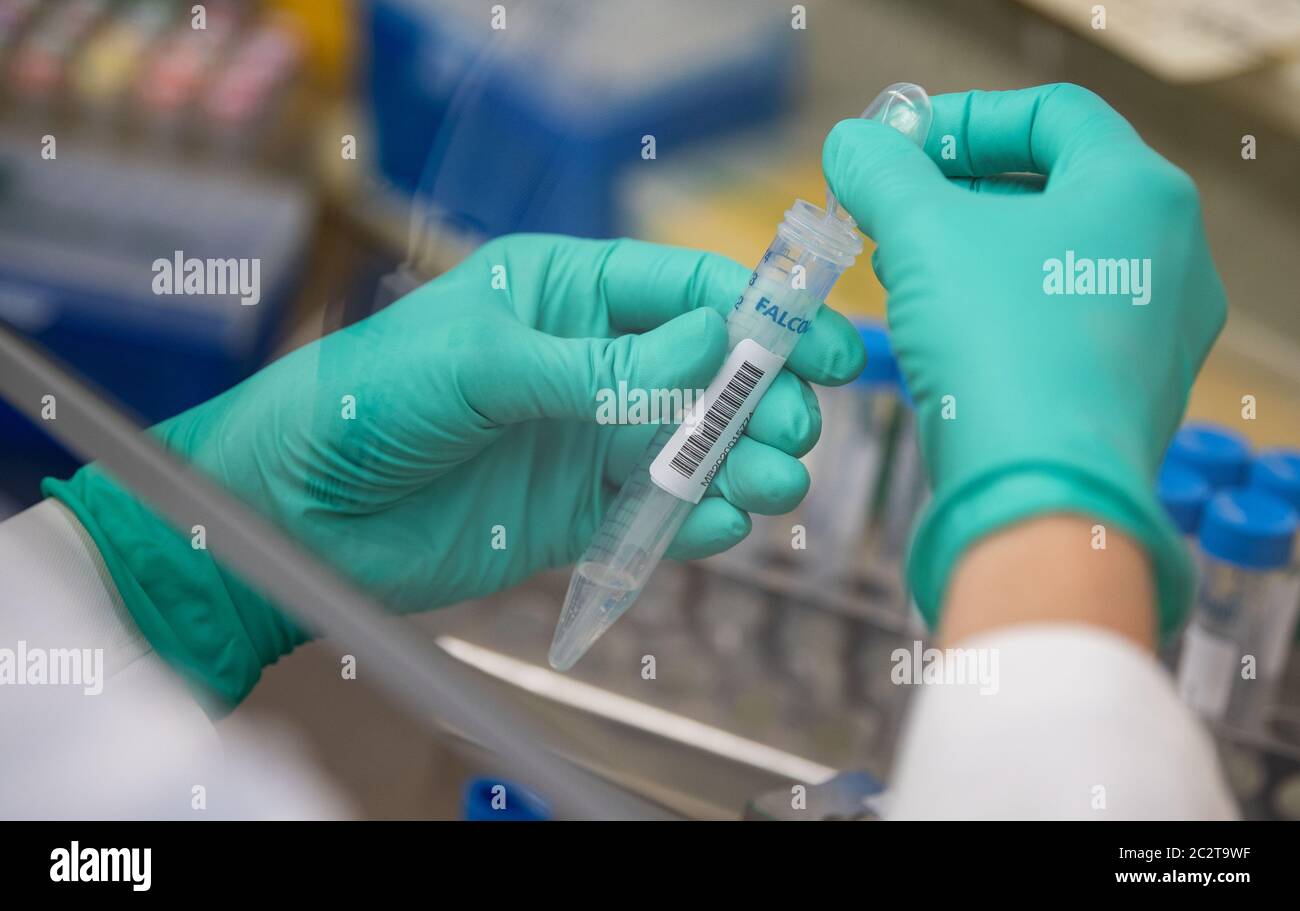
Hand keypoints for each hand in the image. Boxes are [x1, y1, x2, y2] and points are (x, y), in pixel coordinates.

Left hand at [46, 234, 866, 703]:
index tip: (819, 344)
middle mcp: (584, 364)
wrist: (290, 513)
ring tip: (774, 484)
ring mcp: (580, 440)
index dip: (757, 312)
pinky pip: (647, 517)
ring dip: (737, 463)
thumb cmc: (365, 401)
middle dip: (757, 398)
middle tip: (792, 429)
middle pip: (702, 374)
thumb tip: (710, 341)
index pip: (681, 289)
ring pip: (686, 448)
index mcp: (562, 294)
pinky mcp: (569, 516)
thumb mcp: (480, 363)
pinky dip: (689, 522)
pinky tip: (717, 524)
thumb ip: (597, 365)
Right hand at [822, 84, 1225, 634]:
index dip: (966, 118)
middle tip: (895, 208)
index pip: (1053, 114)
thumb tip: (851, 145)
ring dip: (975, 253)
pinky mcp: (1132, 391)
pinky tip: (942, 331)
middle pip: (1056, 187)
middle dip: (961, 191)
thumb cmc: (999, 346)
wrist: (1039, 494)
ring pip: (1056, 260)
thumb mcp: (922, 235)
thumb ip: (883, 174)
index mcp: (1138, 192)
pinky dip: (1002, 310)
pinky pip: (1062, 324)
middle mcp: (1169, 254)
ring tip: (905, 270)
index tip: (902, 145)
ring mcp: (1158, 328)